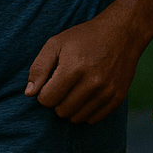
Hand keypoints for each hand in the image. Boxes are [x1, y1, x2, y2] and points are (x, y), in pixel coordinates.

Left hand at [25, 10, 143, 124]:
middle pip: (61, 111)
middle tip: (64, 84)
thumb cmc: (84, 37)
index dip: (44, 92)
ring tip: (76, 89)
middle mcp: (92, 83)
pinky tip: (88, 95)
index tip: (52, 81)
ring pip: (76, 118)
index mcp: (74, 68)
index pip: (47, 99)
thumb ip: (39, 68)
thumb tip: (30, 93)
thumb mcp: (57, 43)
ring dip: (71, 107)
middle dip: (57, 100)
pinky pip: (93, 119)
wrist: (122, 33)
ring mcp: (106, 92)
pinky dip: (86, 111)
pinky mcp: (117, 98)